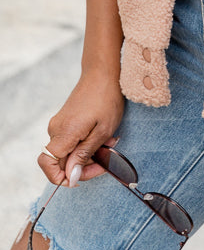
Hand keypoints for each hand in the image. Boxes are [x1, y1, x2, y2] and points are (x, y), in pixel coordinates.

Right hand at [39, 70, 124, 187]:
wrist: (103, 72)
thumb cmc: (106, 98)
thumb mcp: (102, 131)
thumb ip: (85, 155)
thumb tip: (70, 178)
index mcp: (64, 133)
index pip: (48, 164)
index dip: (62, 177)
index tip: (83, 175)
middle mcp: (56, 129)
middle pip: (62, 161)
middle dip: (85, 165)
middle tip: (107, 159)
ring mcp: (60, 124)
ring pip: (69, 152)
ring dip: (89, 154)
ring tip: (109, 144)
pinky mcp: (65, 120)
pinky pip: (72, 141)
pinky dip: (87, 144)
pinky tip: (103, 137)